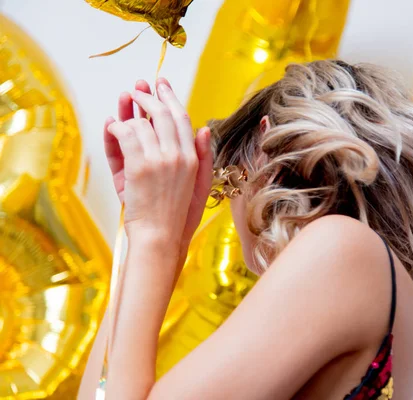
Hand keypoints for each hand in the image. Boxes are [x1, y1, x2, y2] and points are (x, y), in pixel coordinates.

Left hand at [104, 78, 212, 262]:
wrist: (161, 237)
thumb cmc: (178, 216)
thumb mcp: (200, 186)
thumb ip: (203, 156)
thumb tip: (204, 128)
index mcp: (193, 158)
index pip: (183, 118)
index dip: (171, 97)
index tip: (161, 84)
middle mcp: (178, 155)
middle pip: (162, 113)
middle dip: (148, 95)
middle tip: (138, 87)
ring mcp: (158, 159)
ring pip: (141, 122)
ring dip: (129, 110)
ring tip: (123, 100)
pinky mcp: (138, 166)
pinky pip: (125, 133)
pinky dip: (116, 126)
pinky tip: (112, 124)